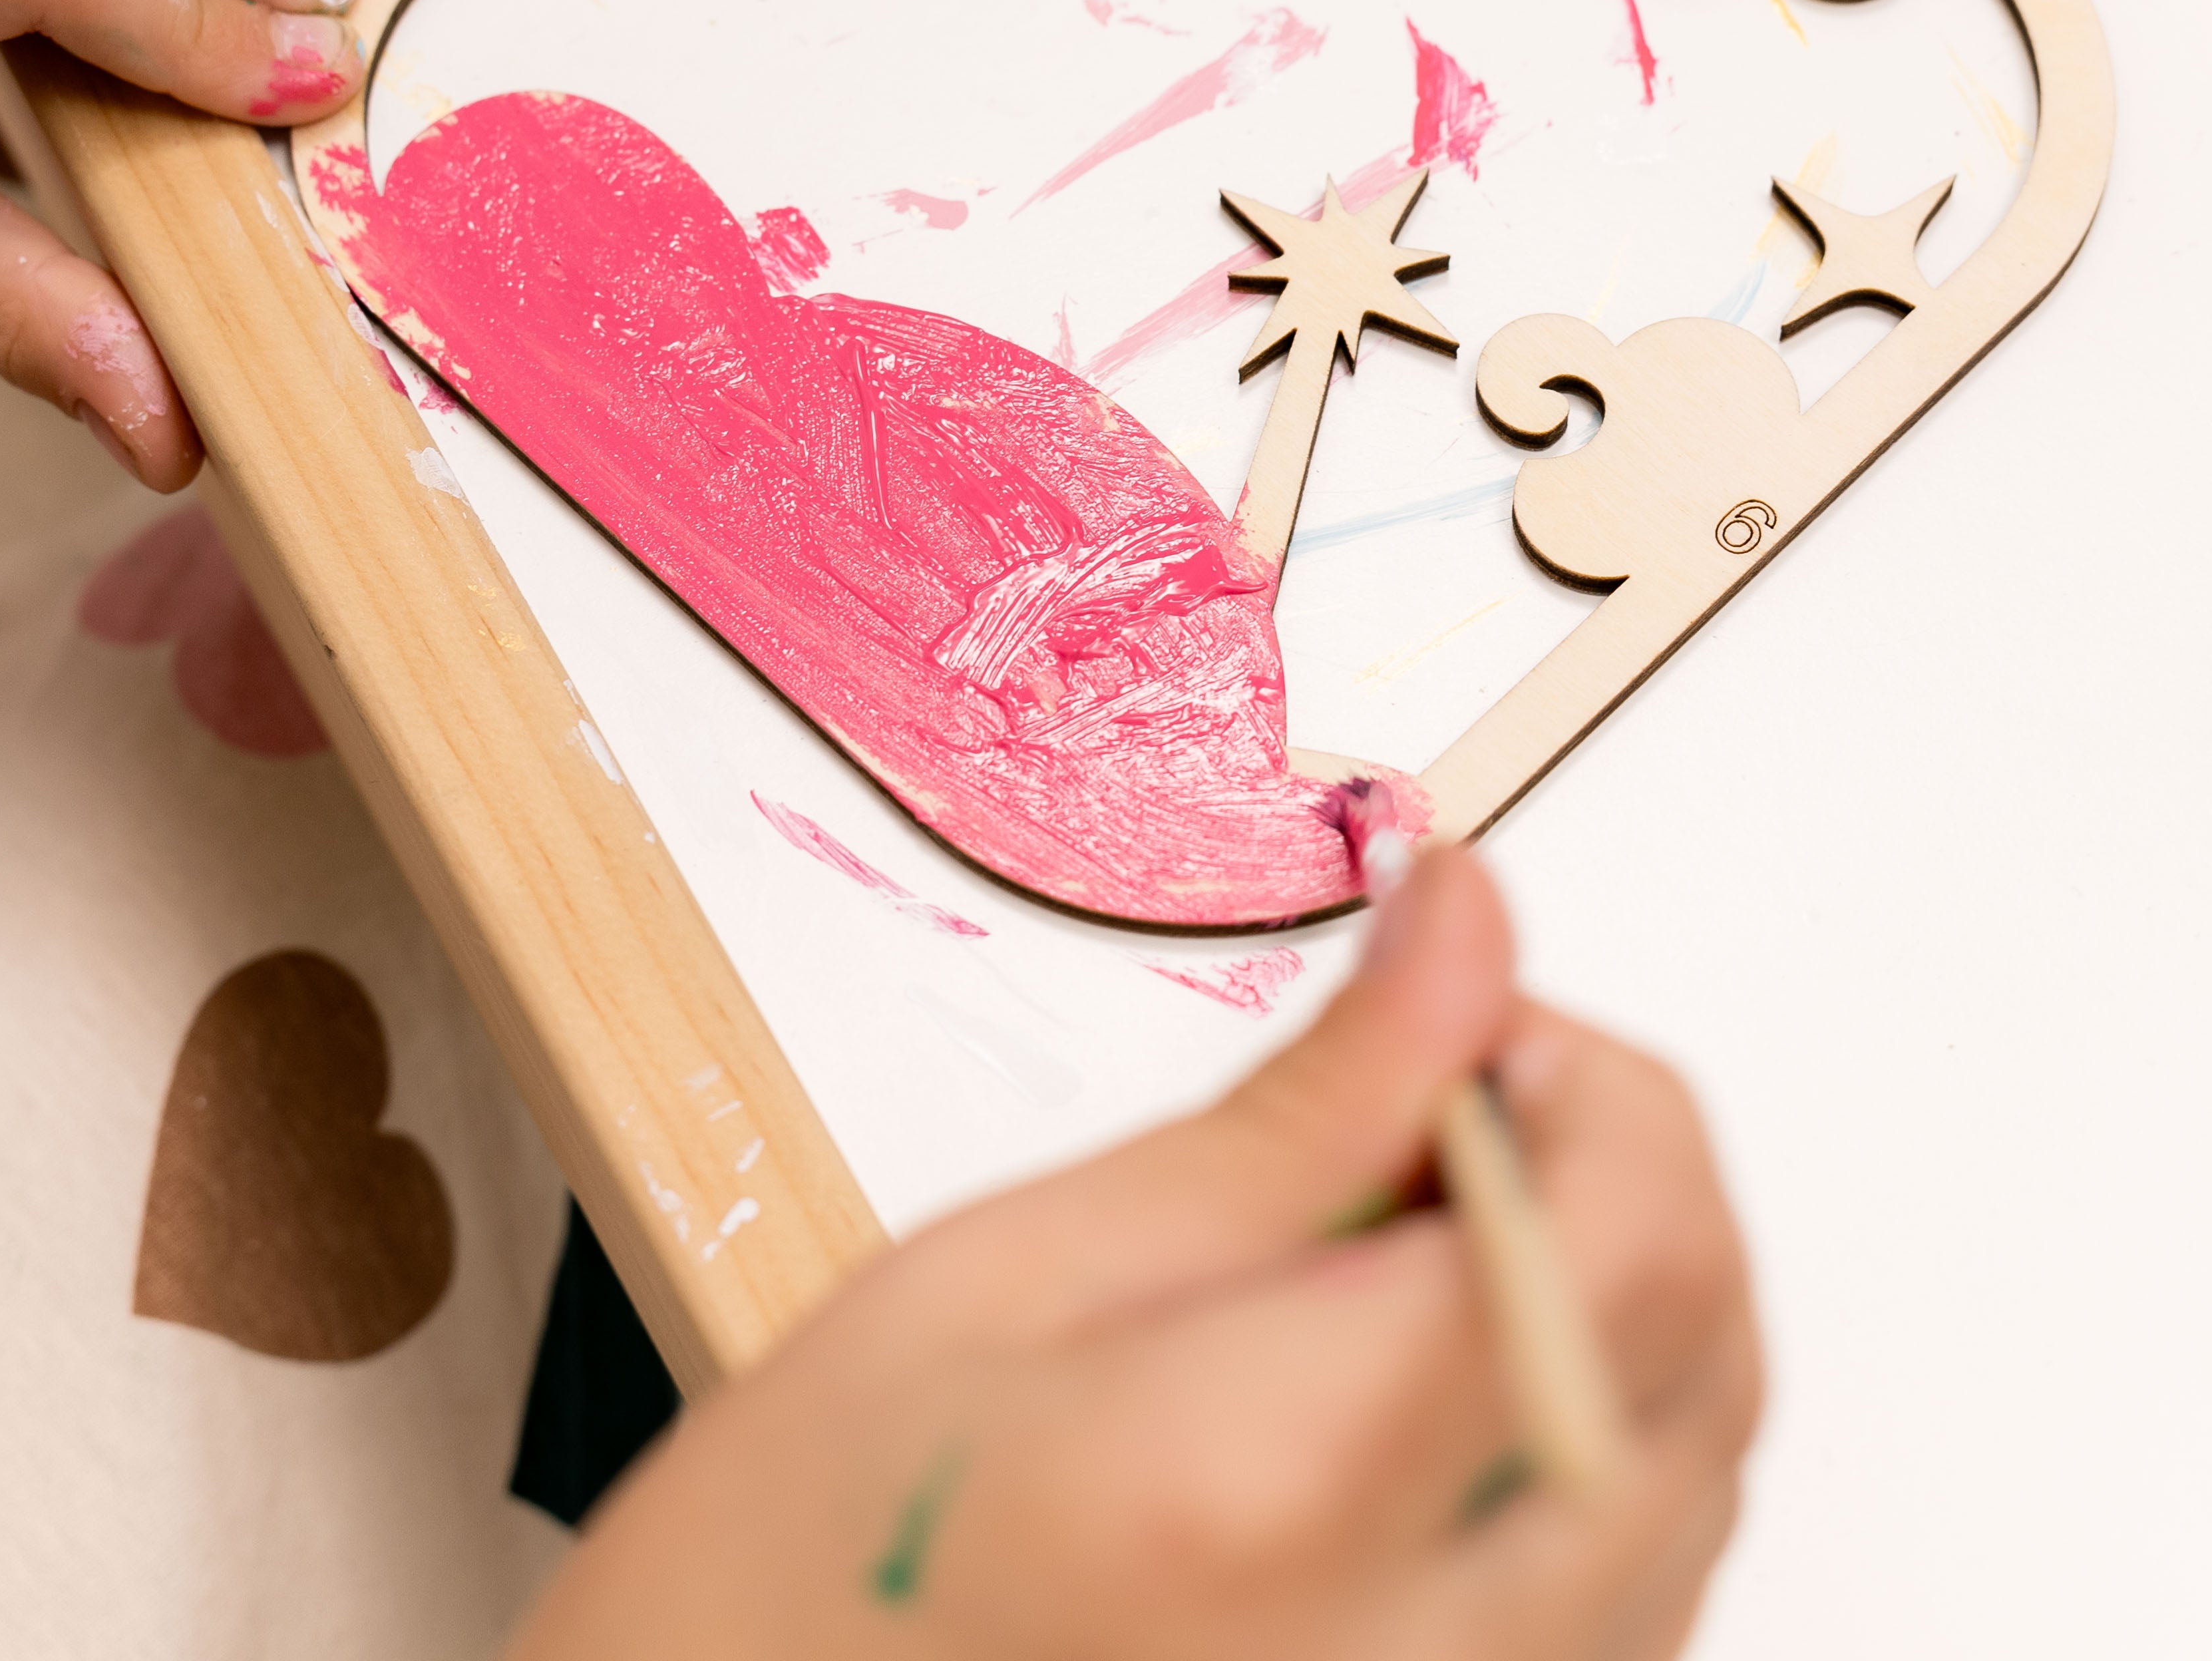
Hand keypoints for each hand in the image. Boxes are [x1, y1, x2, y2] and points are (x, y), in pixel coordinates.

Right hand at [517, 851, 1760, 1660]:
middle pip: (1708, 1341)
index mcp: (1297, 1481)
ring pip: (1707, 1460)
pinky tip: (1419, 1383)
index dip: (1578, 1068)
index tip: (1461, 1007)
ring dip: (1603, 1294)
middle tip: (1418, 1114)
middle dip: (1607, 1164)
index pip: (1629, 1231)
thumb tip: (1465, 929)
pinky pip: (1649, 1575)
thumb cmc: (809, 1562)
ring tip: (1390, 1254)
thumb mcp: (1023, 1267)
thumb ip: (1300, 1108)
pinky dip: (1585, 1427)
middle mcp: (1443, 1655)